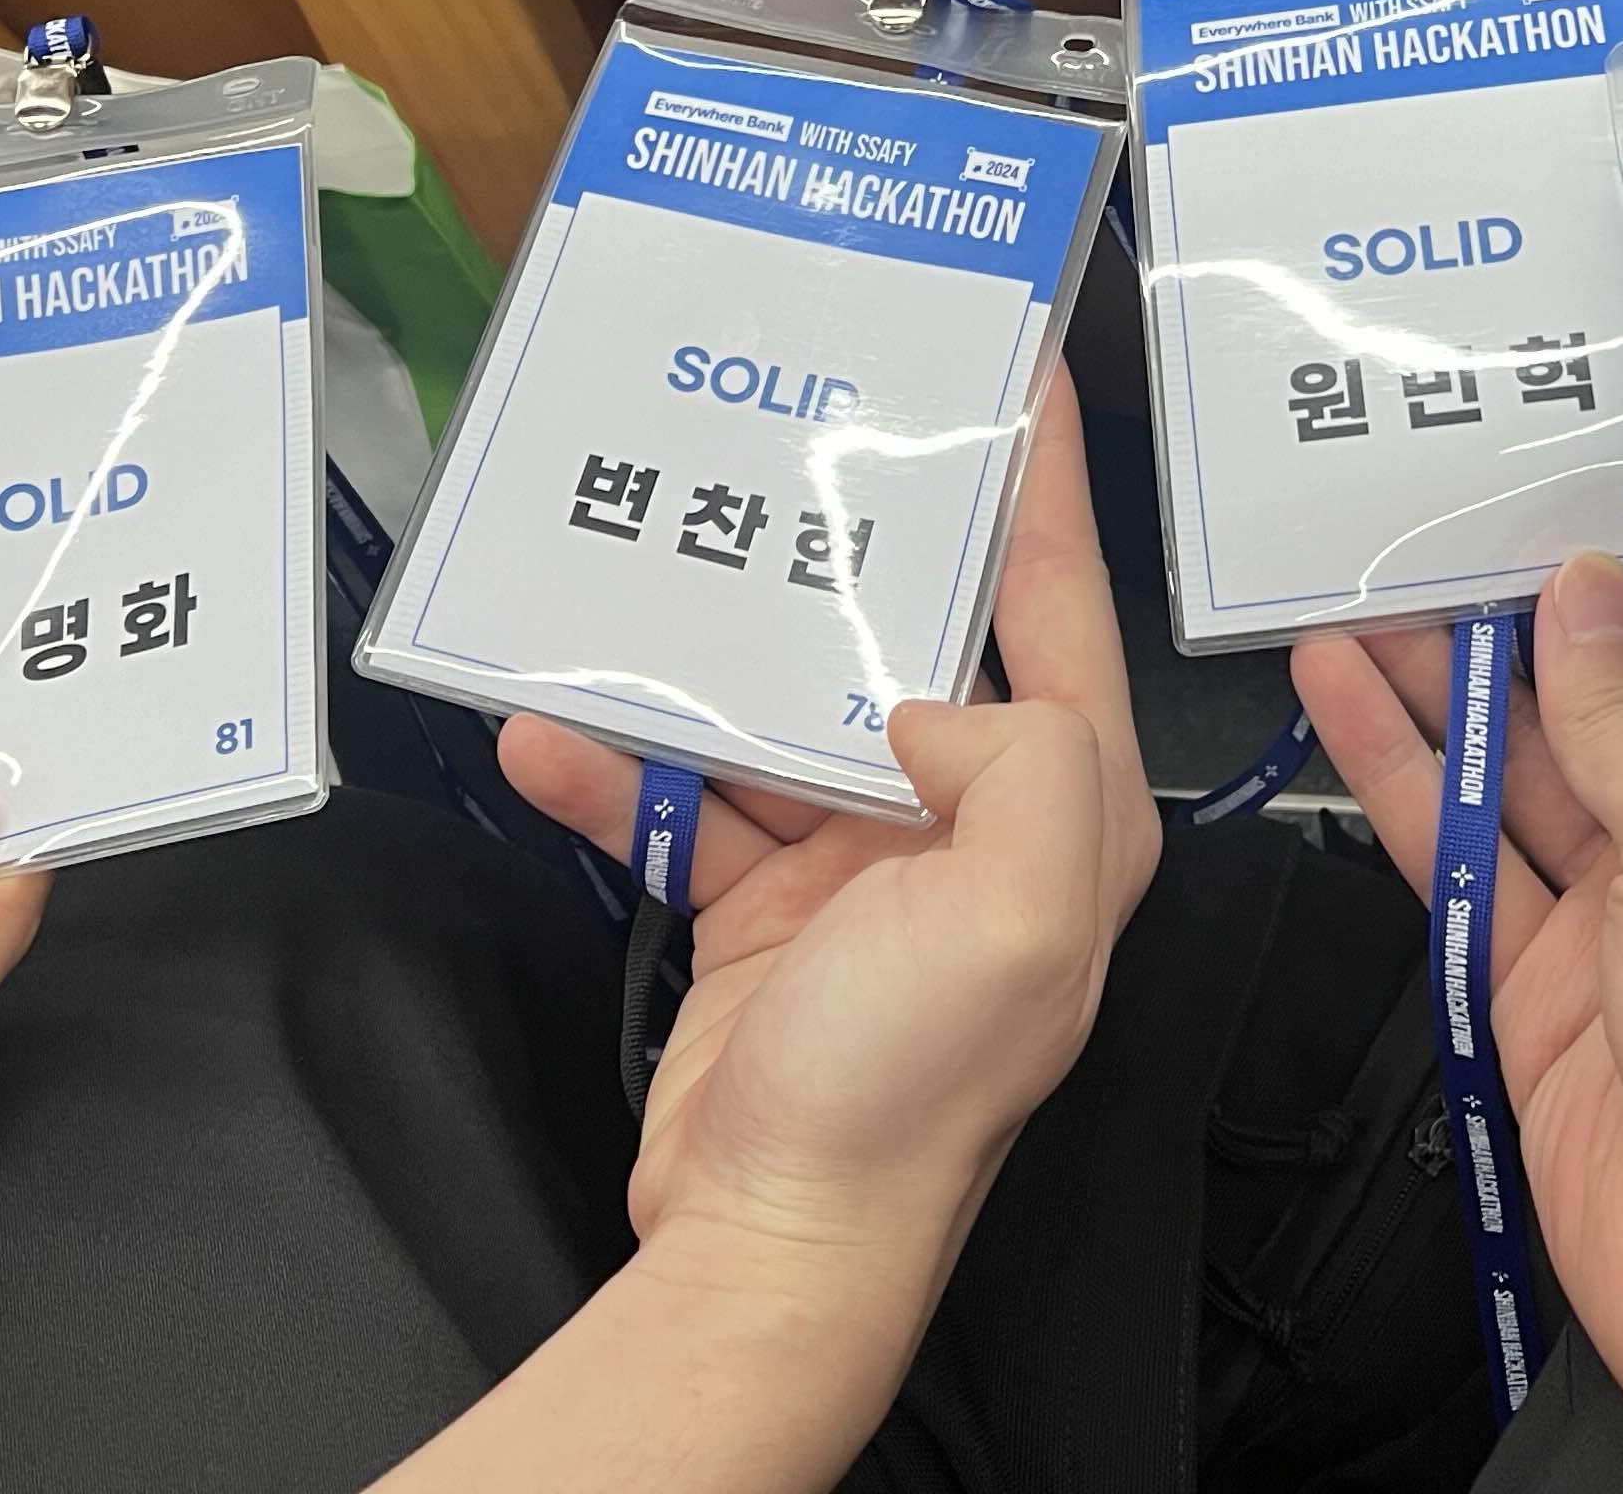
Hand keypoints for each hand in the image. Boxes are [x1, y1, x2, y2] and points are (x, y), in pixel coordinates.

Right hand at [496, 368, 1159, 1284]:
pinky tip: (555, 733)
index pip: (1062, 616)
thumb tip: (933, 697)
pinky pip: (686, 801)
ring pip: (779, 715)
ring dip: (702, 666)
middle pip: (911, 645)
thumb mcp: (1019, 912)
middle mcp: (974, 828)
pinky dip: (619, 771)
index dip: (1043, 492)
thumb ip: (1021, 762)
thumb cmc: (911, 1094)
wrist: (772, 1240)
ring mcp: (865, 867)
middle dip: (847, 554)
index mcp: (1067, 815)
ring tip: (636, 580)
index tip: (1017, 380)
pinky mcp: (764, 907)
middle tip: (794, 443)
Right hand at [1296, 556, 1622, 1493]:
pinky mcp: (1540, 1002)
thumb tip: (1581, 605)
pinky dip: (1404, 791)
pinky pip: (1460, 873)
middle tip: (1416, 553)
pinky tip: (1354, 714)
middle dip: (1504, 641)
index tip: (1534, 521)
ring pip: (1511, 789)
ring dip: (1433, 701)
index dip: (1611, 600)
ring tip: (1352, 609)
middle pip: (1590, 725)